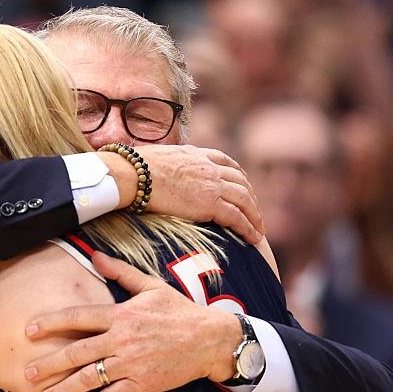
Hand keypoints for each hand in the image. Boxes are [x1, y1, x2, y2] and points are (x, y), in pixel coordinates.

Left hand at [23, 252, 241, 391]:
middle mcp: (122, 340)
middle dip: (50, 364)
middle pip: (78, 352)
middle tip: (27, 373)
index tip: (30, 331)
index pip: (78, 317)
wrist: (210, 339)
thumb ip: (120, 272)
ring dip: (65, 390)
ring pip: (91, 378)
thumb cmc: (180, 311)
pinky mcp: (142, 383)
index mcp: (121, 314)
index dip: (52, 323)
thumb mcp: (150, 286)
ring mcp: (131, 364)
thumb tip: (94, 255)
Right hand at [137, 144, 264, 243]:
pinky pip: (237, 217)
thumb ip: (164, 163)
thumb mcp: (155, 157)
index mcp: (196, 154)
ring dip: (255, 215)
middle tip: (254, 212)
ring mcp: (211, 184)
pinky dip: (248, 228)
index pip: (225, 162)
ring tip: (259, 229)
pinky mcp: (209, 204)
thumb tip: (150, 167)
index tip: (242, 184)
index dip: (237, 174)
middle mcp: (209, 167)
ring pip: (244, 200)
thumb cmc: (133, 168)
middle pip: (240, 181)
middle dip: (250, 197)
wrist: (133, 174)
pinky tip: (254, 238)